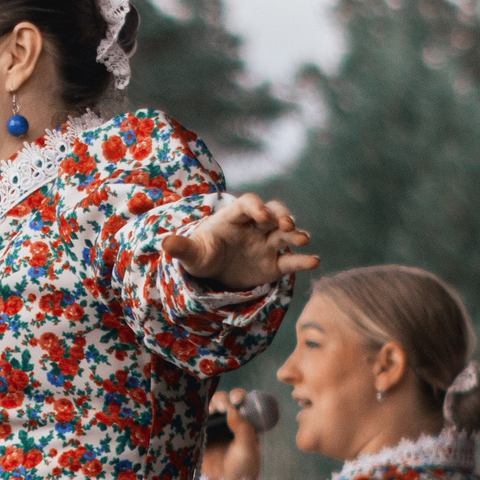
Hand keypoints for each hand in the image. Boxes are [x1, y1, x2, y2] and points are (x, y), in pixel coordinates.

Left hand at [160, 194, 317, 290]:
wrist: (212, 276)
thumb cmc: (202, 256)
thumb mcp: (191, 254)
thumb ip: (182, 247)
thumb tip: (164, 242)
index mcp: (233, 218)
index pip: (248, 204)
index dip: (256, 207)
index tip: (260, 217)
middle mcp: (254, 227)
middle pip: (273, 212)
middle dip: (281, 216)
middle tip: (287, 225)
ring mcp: (266, 244)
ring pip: (286, 233)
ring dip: (296, 233)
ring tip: (303, 239)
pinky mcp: (274, 264)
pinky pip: (291, 261)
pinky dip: (304, 260)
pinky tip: (314, 262)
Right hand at [202, 388, 263, 479]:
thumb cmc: (241, 468)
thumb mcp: (248, 449)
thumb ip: (244, 428)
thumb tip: (232, 409)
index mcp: (244, 421)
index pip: (241, 401)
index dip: (238, 396)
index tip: (236, 400)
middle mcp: (227, 420)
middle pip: (223, 400)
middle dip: (222, 399)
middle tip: (222, 407)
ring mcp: (211, 425)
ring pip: (208, 407)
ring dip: (208, 405)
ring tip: (210, 412)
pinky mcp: (198, 432)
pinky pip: (195, 419)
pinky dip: (195, 414)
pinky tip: (196, 416)